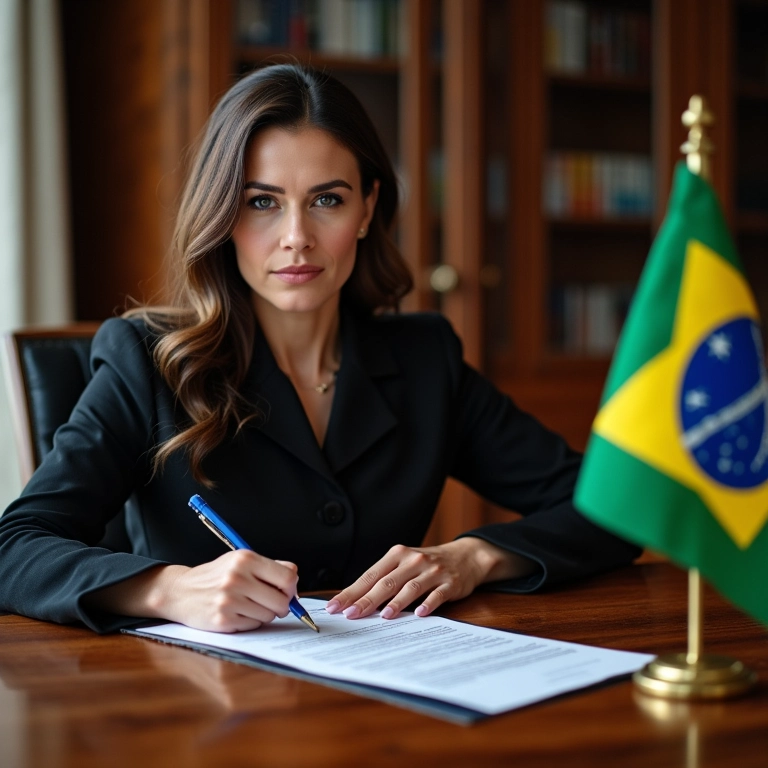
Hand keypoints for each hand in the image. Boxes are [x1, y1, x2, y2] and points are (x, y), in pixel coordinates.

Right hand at [88, 550, 298, 632]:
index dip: (291, 588)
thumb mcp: (240, 561)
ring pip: (269, 615)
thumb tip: (294, 581)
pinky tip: (237, 613)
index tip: (288, 591)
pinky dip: (251, 622)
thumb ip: (269, 567)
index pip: (287, 577)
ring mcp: (229, 600)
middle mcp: (237, 577)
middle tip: (271, 602)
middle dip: (281, 605)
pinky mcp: (223, 620)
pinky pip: (253, 626)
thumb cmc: (216, 576)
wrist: (180, 591)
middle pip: (282, 600)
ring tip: (248, 605)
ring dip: (264, 614)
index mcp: (245, 559)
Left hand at [325, 537, 534, 620]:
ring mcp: (432, 571)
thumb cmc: (426, 564)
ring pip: (410, 588)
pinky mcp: (449, 583)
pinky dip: (428, 603)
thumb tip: (354, 601)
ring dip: (396, 603)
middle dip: (366, 600)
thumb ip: (384, 579)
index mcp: (397, 555)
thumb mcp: (404, 564)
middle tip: (350, 615)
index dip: (352, 592)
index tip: (335, 606)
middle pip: (386, 582)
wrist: (465, 556)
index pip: (370, 576)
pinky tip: (419, 613)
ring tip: (383, 616)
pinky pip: (437, 594)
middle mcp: (413, 560)